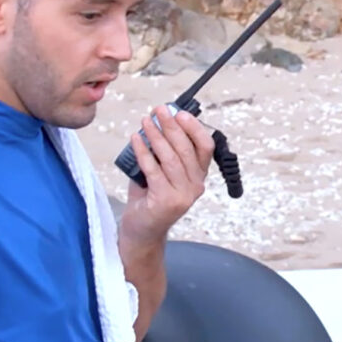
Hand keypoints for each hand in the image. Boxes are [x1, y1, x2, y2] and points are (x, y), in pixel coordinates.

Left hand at [119, 105, 214, 244]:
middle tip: (159, 110)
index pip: (205, 147)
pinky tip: (136, 139)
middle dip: (172, 126)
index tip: (180, 113)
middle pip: (186, 149)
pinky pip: (153, 170)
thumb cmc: (150, 198)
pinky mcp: (165, 201)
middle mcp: (195, 186)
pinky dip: (144, 151)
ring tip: (146, 121)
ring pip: (171, 158)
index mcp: (198, 176)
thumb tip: (156, 120)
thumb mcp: (161, 172)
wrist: (141, 230)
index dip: (194, 128)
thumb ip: (163, 151)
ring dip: (157, 135)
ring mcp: (182, 195)